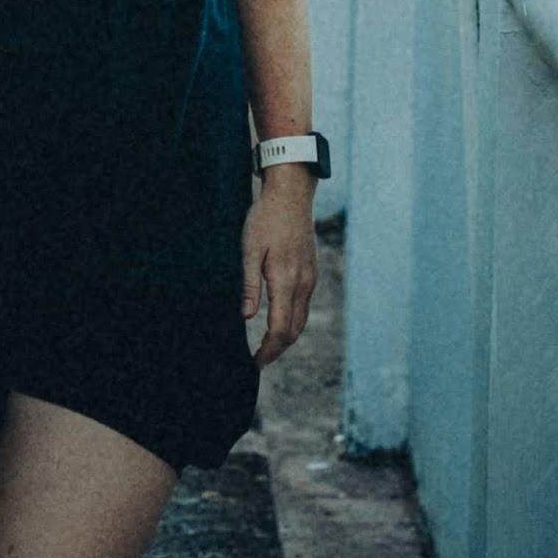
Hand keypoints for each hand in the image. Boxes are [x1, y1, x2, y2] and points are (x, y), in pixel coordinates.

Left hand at [241, 173, 317, 366]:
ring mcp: (310, 278)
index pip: (281, 329)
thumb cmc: (266, 219)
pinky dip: (293, 322)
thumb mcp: (249, 249)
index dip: (269, 350)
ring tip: (267, 346)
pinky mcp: (311, 272)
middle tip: (259, 360)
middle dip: (277, 349)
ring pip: (301, 320)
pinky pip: (304, 306)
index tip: (255, 362)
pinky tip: (279, 321)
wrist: (291, 195)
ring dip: (286, 337)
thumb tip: (246, 316)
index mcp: (286, 280)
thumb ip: (249, 284)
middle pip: (294, 330)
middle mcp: (303, 284)